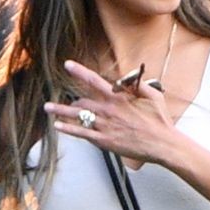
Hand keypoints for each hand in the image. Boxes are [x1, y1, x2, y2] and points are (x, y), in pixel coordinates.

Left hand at [46, 58, 177, 169]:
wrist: (162, 144)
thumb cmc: (159, 120)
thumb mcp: (153, 95)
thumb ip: (137, 84)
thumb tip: (125, 76)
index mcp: (118, 97)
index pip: (93, 80)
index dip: (78, 71)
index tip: (67, 65)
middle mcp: (108, 110)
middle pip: (81, 100)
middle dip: (67, 98)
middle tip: (57, 96)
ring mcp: (104, 126)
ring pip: (77, 116)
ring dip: (60, 111)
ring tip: (47, 108)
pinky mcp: (104, 141)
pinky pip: (81, 133)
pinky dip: (68, 129)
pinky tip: (57, 125)